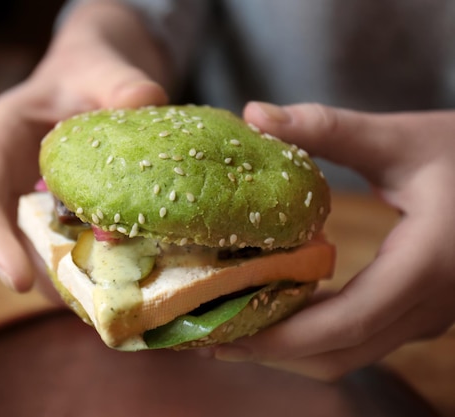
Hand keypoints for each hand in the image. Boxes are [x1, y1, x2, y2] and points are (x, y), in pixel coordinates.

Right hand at [0, 1, 167, 293]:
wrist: (96, 79)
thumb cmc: (86, 69)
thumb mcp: (100, 68)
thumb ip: (120, 83)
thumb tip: (147, 102)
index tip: (18, 280)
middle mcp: (4, 178)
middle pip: (6, 237)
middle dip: (40, 272)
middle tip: (80, 304)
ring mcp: (29, 200)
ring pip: (37, 250)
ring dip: (68, 278)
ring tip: (106, 302)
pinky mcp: (57, 214)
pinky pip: (65, 246)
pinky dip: (88, 265)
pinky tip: (123, 277)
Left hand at [214, 101, 454, 379]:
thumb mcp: (403, 140)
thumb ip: (328, 129)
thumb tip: (256, 114)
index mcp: (424, 267)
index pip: (342, 324)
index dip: (278, 337)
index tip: (221, 331)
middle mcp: (427, 306)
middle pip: (338, 353)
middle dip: (271, 352)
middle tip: (209, 335)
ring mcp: (426, 316)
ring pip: (349, 354)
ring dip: (289, 350)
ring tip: (231, 327)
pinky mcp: (419, 310)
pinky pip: (360, 338)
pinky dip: (313, 336)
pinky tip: (277, 310)